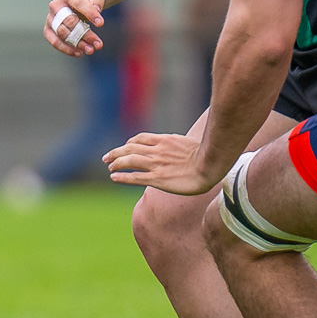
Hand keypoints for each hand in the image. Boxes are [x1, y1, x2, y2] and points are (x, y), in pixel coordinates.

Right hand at [44, 0, 105, 55]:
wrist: (74, 3)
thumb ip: (98, 0)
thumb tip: (97, 11)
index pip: (78, 2)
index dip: (89, 13)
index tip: (101, 23)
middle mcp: (55, 6)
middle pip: (70, 21)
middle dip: (85, 34)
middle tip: (98, 44)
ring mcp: (50, 19)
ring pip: (62, 33)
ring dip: (77, 43)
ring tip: (91, 50)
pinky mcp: (48, 30)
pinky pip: (54, 42)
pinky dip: (66, 49)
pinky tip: (79, 53)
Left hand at [103, 131, 219, 195]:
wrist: (210, 164)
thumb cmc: (205, 155)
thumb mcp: (187, 143)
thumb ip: (176, 144)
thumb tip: (175, 144)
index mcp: (164, 140)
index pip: (140, 139)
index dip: (129, 143)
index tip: (125, 147)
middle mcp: (156, 150)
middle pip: (130, 148)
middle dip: (116, 152)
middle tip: (106, 158)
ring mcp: (156, 164)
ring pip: (129, 161)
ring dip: (116, 163)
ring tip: (109, 167)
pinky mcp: (157, 178)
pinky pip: (134, 177)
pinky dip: (122, 176)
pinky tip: (114, 177)